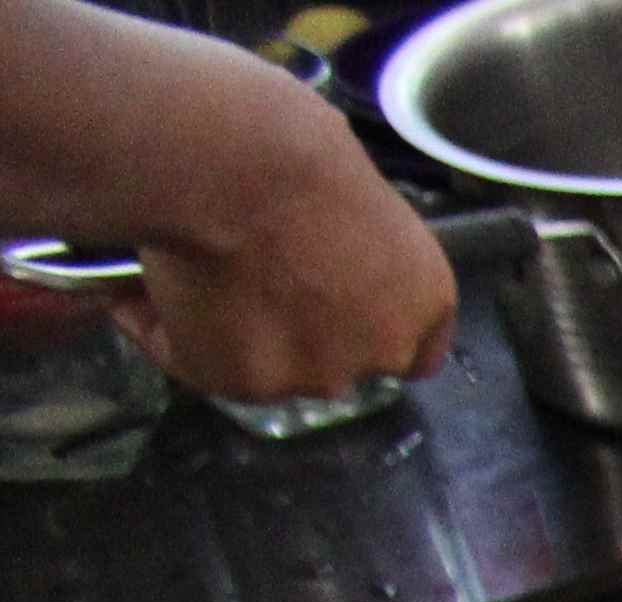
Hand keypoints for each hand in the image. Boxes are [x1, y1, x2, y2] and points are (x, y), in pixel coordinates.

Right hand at [125, 61, 446, 401]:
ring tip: (184, 272)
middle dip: (295, 329)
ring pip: (266, 364)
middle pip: (338, 357)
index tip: (326, 301)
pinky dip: (161, 327)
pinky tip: (138, 286)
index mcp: (423, 296)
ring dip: (228, 330)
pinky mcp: (242, 382)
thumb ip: (344, 235)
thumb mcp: (344, 182)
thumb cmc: (286, 141)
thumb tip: (302, 232)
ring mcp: (314, 372)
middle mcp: (382, 348)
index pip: (416, 346)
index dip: (365, 323)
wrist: (226, 164)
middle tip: (243, 278)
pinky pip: (190, 357)